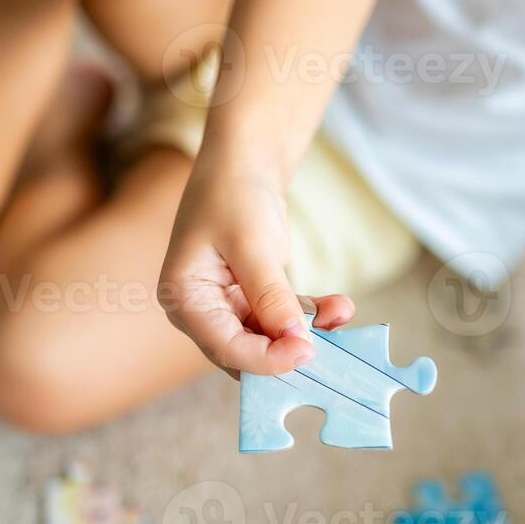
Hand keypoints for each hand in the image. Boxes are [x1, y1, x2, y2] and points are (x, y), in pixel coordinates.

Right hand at [160, 161, 353, 376]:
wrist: (242, 164)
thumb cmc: (233, 195)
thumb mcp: (251, 243)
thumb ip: (271, 296)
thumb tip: (296, 342)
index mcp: (185, 299)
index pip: (224, 347)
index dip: (265, 359)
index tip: (306, 353)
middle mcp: (202, 311)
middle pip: (246, 352)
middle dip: (287, 351)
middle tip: (329, 346)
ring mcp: (228, 307)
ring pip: (269, 341)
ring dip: (306, 333)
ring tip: (340, 312)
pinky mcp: (252, 300)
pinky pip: (282, 321)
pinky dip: (310, 317)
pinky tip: (338, 306)